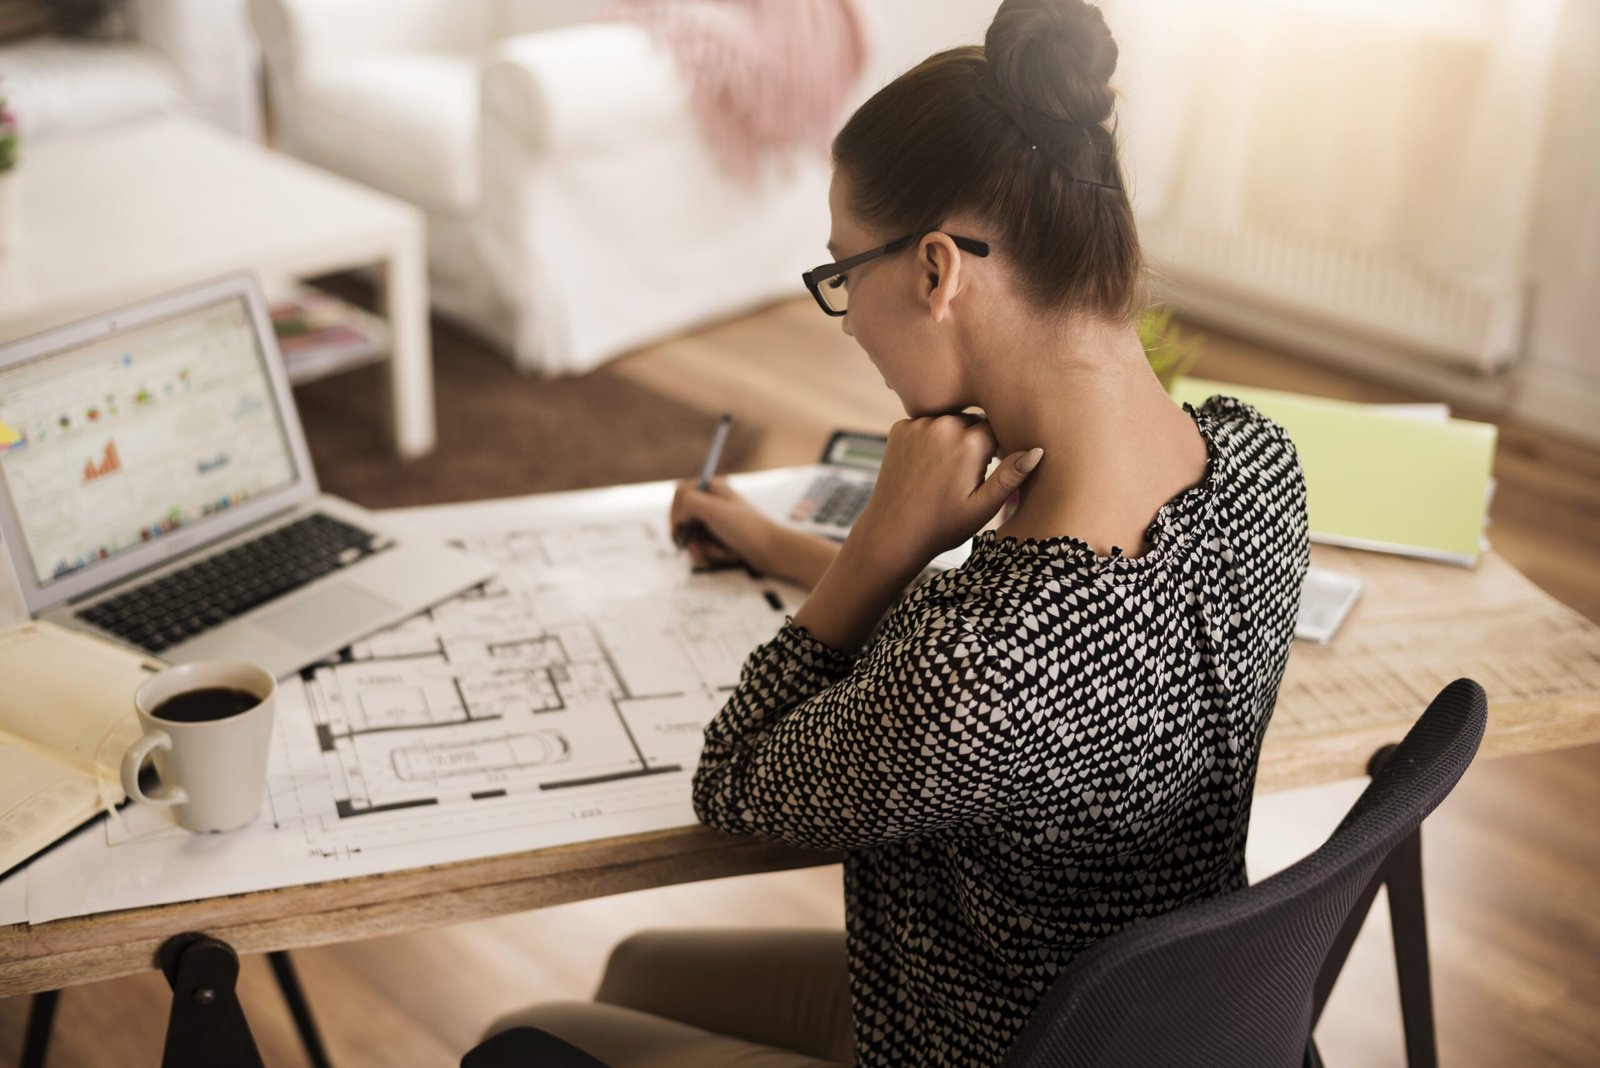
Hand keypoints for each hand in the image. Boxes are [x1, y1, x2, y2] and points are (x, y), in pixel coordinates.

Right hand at [669, 476, 784, 573]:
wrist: (772, 552)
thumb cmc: (746, 528)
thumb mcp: (714, 510)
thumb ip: (688, 502)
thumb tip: (677, 516)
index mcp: (713, 487)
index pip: (680, 493)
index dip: (676, 511)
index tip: (679, 527)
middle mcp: (713, 502)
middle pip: (681, 518)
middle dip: (688, 536)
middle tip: (696, 546)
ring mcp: (716, 521)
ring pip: (690, 537)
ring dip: (700, 549)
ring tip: (719, 552)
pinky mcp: (721, 539)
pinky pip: (702, 548)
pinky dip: (709, 555)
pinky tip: (725, 556)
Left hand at [850, 413, 1042, 573]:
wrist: (892, 533)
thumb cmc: (943, 526)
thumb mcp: (983, 507)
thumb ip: (1010, 476)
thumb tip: (1037, 450)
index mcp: (969, 442)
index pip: (998, 430)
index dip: (997, 449)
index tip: (989, 469)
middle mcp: (943, 424)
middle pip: (973, 422)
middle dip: (975, 443)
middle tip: (965, 477)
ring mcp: (918, 424)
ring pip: (949, 422)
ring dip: (952, 439)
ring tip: (945, 473)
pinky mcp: (899, 429)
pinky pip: (926, 425)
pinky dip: (929, 439)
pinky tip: (926, 466)